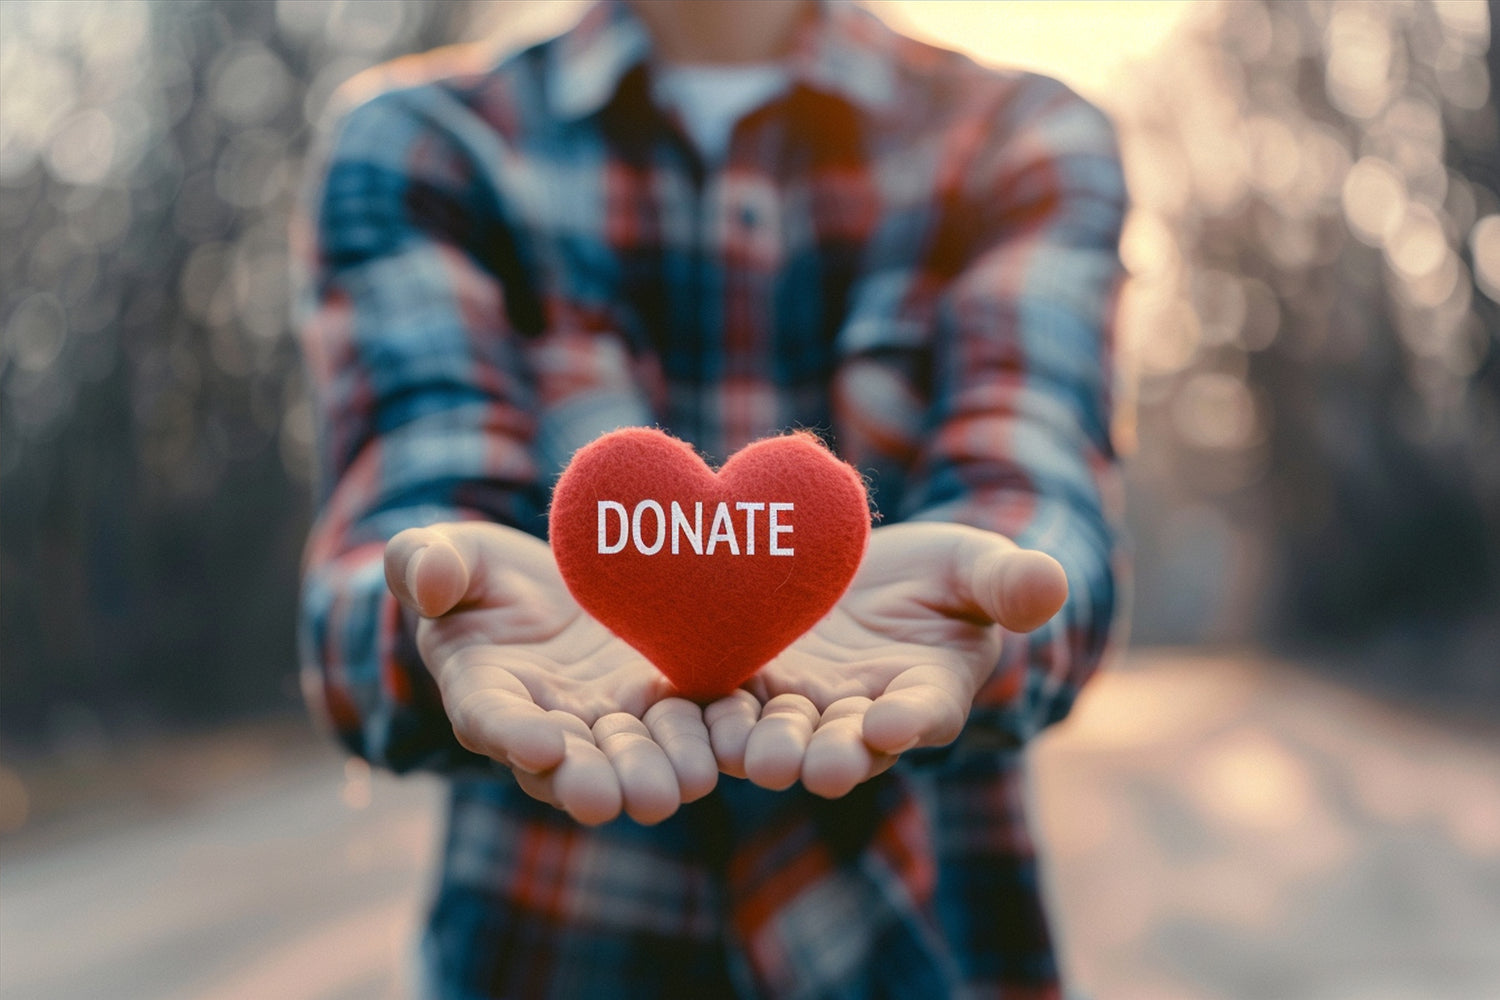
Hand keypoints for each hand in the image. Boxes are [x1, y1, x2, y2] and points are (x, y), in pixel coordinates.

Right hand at [384, 522, 716, 825]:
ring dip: (658, 770)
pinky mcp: (662, 698)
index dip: (514, 736)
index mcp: (486, 694)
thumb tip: (424, 580)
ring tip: (685, 784)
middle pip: (571, 761)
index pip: (492, 721)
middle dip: (595, 779)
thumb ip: (422, 566)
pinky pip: (688, 721)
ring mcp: (610, 716)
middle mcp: (549, 723)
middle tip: (618, 798)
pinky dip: (710, 734)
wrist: (552, 579)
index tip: (541, 747)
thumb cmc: (478, 576)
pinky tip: (735, 743)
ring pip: (634, 751)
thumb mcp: (444, 559)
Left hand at [704, 522, 1067, 797]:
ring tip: (756, 758)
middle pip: (849, 743)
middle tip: (813, 768)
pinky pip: (731, 703)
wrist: (867, 570)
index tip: (894, 723)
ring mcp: (804, 704)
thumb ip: (1007, 584)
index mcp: (928, 692)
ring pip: (785, 734)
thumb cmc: (941, 575)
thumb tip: (1051, 583)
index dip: (911, 720)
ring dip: (769, 748)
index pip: (924, 712)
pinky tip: (694, 717)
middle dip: (831, 755)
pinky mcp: (751, 682)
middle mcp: (864, 714)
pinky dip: (714, 714)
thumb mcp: (976, 568)